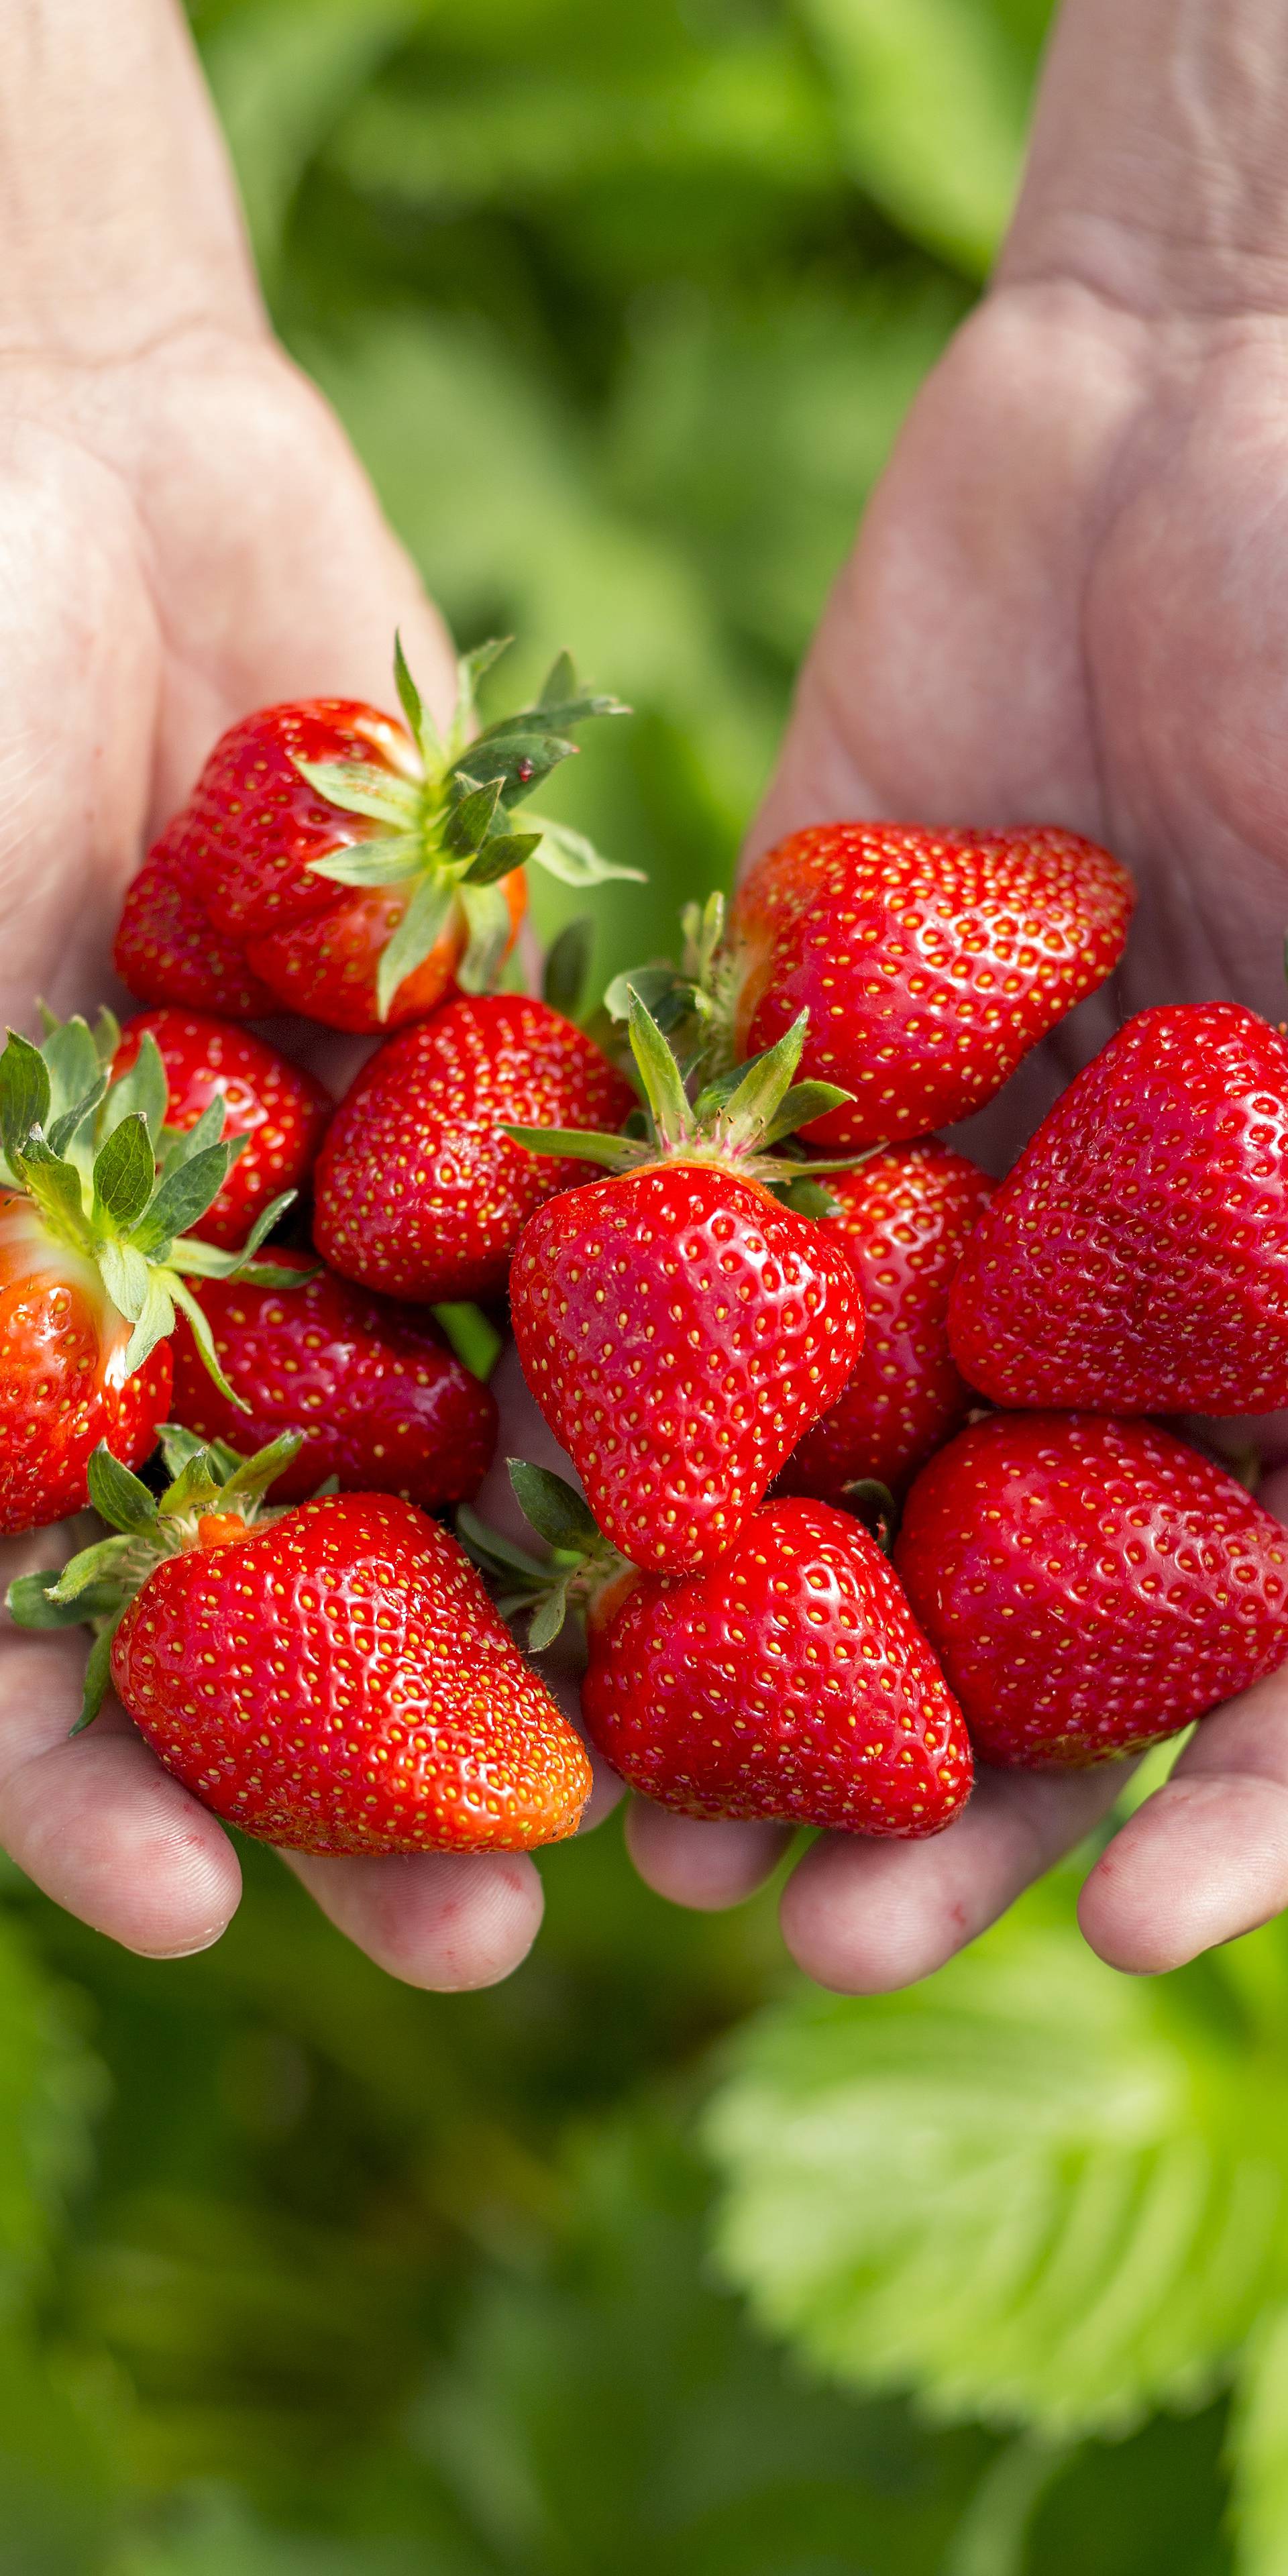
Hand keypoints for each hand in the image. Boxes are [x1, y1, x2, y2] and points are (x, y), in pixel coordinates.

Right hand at [0, 0, 548, 1990]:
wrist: (62, 457)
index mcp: (26, 1330)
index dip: (91, 1780)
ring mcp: (369, 1202)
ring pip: (482, 1462)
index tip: (172, 1908)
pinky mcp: (519, 1087)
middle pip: (295, 1594)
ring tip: (677, 1800)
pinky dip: (690, 1379)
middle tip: (485, 1942)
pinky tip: (781, 1506)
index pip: (39, 1617)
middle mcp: (207, 1302)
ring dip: (568, 1633)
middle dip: (373, 1771)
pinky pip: (617, 1255)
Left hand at [625, 0, 1287, 1987]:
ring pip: (832, 1470)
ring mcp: (947, 1181)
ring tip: (638, 1804)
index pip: (1277, 1628)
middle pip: (1023, 1602)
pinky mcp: (777, 1059)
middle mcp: (1127, 1282)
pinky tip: (529, 1531)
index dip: (1224, 1807)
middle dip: (930, 1781)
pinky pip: (685, 1251)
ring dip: (740, 1647)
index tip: (1127, 1939)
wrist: (1232, 385)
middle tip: (805, 1933)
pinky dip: (620, 1394)